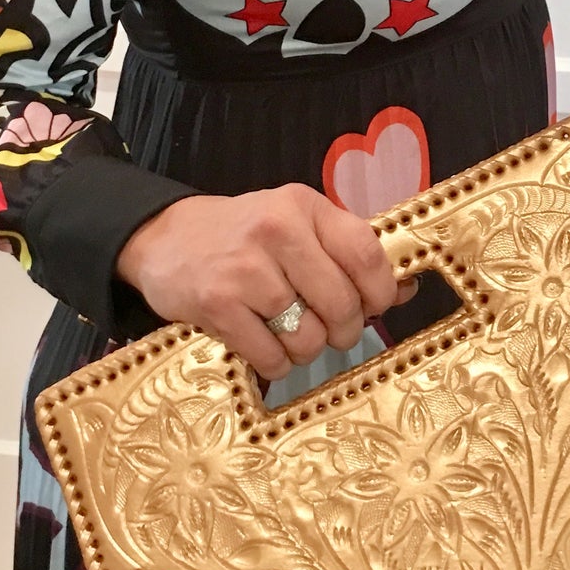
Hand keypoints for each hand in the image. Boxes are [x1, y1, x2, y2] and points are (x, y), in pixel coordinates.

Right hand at [115, 185, 416, 381]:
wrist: (162, 237)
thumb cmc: (242, 234)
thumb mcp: (295, 224)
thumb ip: (346, 251)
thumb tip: (407, 289)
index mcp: (304, 206)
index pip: (365, 253)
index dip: (380, 291)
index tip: (374, 306)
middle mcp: (277, 231)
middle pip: (341, 303)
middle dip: (343, 329)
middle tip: (329, 330)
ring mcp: (245, 270)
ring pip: (308, 336)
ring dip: (306, 349)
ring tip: (289, 334)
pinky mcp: (217, 305)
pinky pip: (271, 356)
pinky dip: (275, 363)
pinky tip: (264, 346)